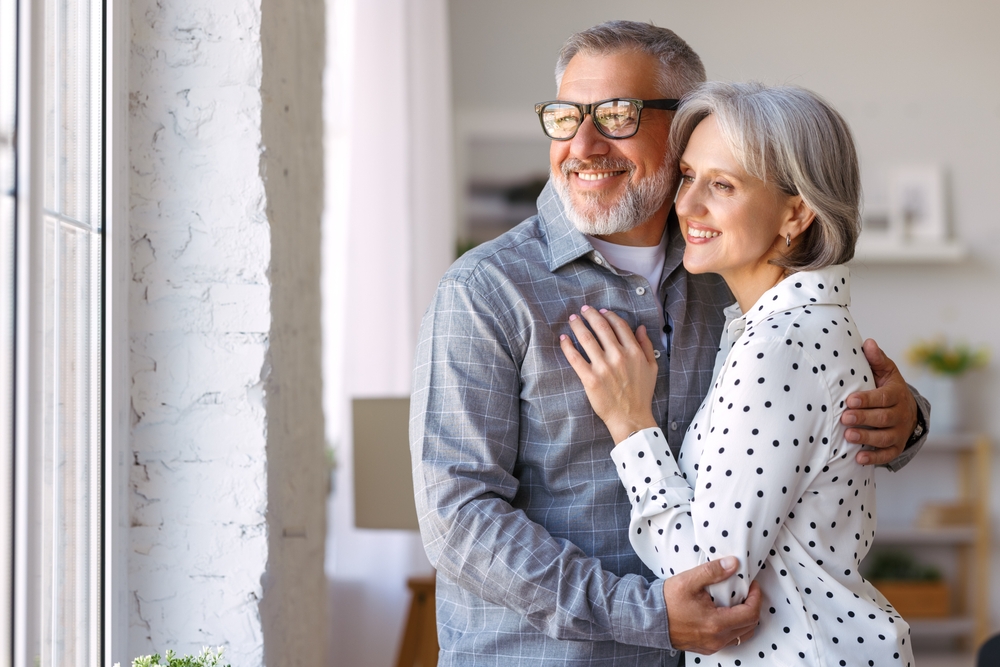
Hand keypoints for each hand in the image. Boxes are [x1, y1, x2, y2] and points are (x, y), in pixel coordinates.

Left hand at [559, 306, 658, 442]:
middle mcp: (618, 356)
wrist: (630, 418)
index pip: (619, 325)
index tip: (601, 311)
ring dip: (577, 325)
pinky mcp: (589, 378)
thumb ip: (646, 345)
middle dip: (590, 315)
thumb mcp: (651, 367)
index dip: (609, 315)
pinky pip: (574, 357)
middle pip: (601, 327)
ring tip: (572, 320)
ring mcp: (603, 367)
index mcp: (634, 351)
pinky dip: (567, 345)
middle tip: (583, 310)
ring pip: (586, 338)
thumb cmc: (641, 393)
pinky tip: (563, 338)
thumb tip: (640, 327)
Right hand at [663, 556, 761, 653]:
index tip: (753, 585)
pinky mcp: (706, 648)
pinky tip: (724, 613)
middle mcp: (716, 639)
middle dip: (753, 607)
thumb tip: (733, 564)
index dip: (756, 597)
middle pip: (750, 626)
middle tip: (748, 591)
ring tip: (738, 601)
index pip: (750, 614)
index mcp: (716, 624)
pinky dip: (734, 626)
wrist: (648, 619)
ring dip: (745, 618)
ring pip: (741, 635)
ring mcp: (712, 646)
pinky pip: (729, 640)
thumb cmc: (666, 601)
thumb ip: (712, 571)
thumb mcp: (689, 581)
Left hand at [841, 339, 918, 464]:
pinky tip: (859, 458)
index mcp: (896, 394)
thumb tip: (867, 342)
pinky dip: (874, 458)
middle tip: (845, 418)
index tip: (850, 400)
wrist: (908, 410)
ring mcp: (899, 432)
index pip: (883, 398)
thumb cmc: (888, 388)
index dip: (867, 399)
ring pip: (885, 438)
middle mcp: (900, 415)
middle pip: (883, 418)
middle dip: (864, 418)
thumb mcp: (886, 372)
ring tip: (848, 436)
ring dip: (866, 438)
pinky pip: (887, 455)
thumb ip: (876, 359)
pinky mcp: (896, 447)